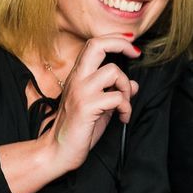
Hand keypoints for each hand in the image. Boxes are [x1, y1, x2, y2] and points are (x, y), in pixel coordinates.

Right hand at [47, 35, 140, 172]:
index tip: (132, 48)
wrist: (58, 151)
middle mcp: (77, 79)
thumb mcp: (101, 107)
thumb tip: (133, 84)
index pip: (94, 45)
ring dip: (126, 88)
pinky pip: (117, 98)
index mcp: (78, 76)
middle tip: (134, 54)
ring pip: (113, 72)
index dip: (115, 40)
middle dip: (120, 44)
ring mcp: (81, 92)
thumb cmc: (78, 129)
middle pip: (97, 45)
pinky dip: (126, 108)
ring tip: (123, 105)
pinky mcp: (86, 107)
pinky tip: (122, 118)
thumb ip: (115, 92)